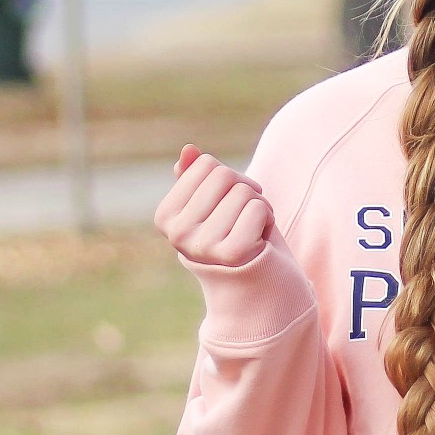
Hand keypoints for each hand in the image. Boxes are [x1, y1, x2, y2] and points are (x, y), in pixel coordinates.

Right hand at [154, 144, 272, 267]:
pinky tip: (261, 240)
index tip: (227, 204)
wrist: (257, 284)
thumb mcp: (213, 204)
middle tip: (244, 217)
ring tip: (252, 230)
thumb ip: (196, 178)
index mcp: (166, 217)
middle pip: (224, 176)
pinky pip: (258, 208)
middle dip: (245, 190)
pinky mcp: (233, 254)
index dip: (226, 178)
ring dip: (259, 206)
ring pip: (244, 191)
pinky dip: (268, 218)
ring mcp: (203, 246)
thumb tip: (189, 150)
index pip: (204, 164)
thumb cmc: (233, 234)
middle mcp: (178, 234)